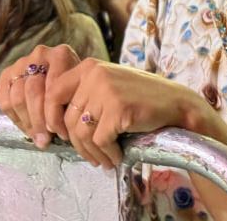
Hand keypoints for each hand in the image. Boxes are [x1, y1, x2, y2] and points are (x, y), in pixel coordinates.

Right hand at [0, 44, 81, 148]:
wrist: (65, 78)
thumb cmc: (75, 90)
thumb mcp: (79, 95)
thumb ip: (70, 107)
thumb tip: (56, 134)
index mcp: (61, 55)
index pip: (52, 88)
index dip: (54, 114)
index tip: (60, 133)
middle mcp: (40, 54)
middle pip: (32, 91)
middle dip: (38, 120)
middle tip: (45, 139)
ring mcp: (21, 62)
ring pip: (17, 96)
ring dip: (26, 121)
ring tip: (37, 137)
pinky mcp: (7, 73)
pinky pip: (4, 99)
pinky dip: (14, 117)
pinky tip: (26, 127)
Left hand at [48, 58, 210, 168]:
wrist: (176, 103)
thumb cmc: (141, 98)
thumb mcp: (108, 85)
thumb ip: (84, 95)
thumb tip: (55, 124)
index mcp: (88, 67)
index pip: (53, 92)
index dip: (50, 117)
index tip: (58, 134)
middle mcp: (94, 75)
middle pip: (68, 118)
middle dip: (76, 144)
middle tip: (89, 156)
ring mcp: (106, 91)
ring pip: (82, 133)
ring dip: (91, 153)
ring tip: (103, 160)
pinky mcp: (118, 110)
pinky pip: (100, 141)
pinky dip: (107, 154)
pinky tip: (116, 157)